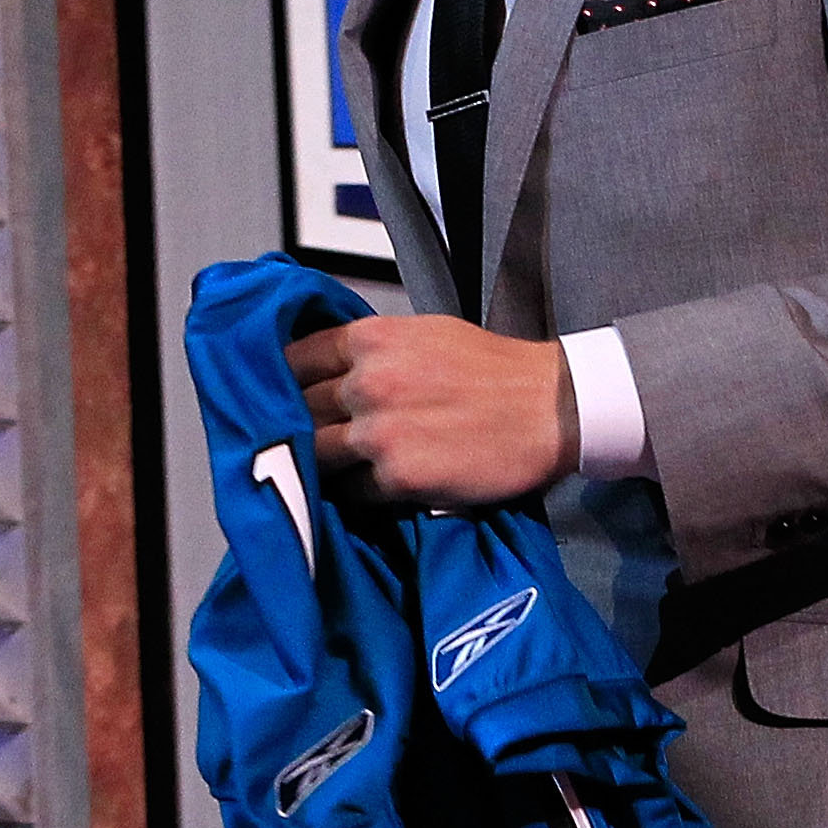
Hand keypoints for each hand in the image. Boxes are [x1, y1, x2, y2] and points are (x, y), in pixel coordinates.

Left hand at [286, 316, 576, 507]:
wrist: (550, 407)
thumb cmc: (492, 369)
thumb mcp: (425, 334)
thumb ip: (371, 351)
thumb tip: (325, 372)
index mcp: (372, 340)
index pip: (293, 360)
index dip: (280, 382)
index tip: (276, 398)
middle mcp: (368, 382)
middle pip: (296, 410)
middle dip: (292, 426)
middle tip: (290, 441)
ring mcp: (379, 432)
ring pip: (314, 455)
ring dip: (315, 466)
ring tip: (319, 472)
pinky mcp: (398, 476)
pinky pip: (350, 492)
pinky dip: (352, 494)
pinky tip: (363, 489)